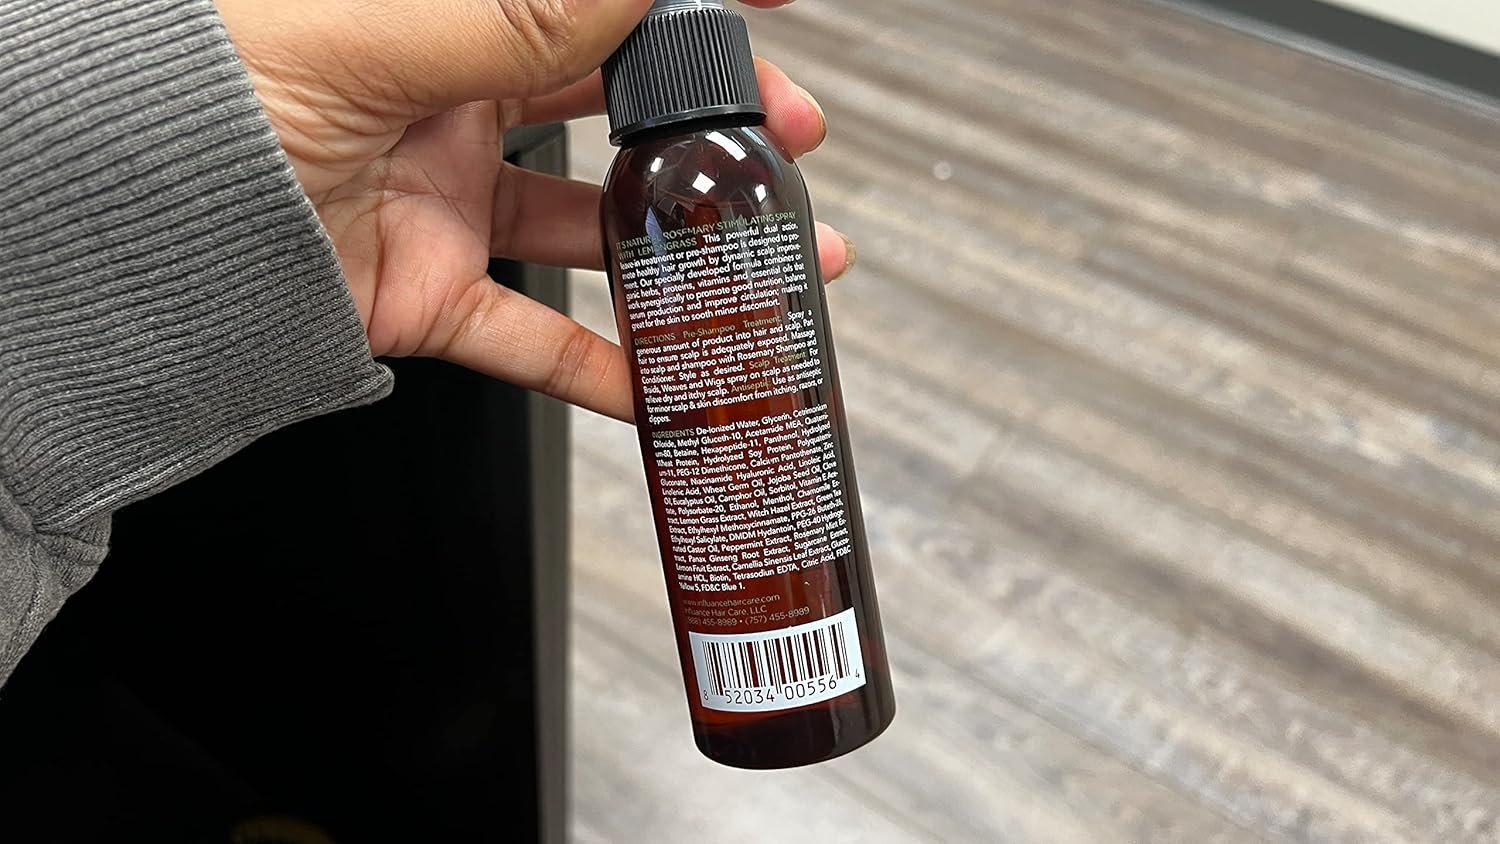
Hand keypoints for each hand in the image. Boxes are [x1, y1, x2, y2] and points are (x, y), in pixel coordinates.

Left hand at [215, 0, 848, 421]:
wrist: (114, 225)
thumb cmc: (200, 91)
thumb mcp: (379, 30)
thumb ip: (522, 10)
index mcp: (439, 17)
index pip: (593, 4)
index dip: (686, 10)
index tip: (777, 7)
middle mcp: (450, 104)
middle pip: (613, 115)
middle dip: (710, 129)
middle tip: (785, 142)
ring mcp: (445, 204)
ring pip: (590, 231)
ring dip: (684, 253)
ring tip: (776, 264)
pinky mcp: (430, 298)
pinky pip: (534, 340)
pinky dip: (607, 371)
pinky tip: (672, 383)